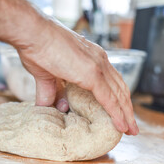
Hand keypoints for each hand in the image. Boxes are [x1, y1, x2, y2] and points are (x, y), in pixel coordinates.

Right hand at [16, 19, 138, 134]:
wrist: (32, 32)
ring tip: (130, 130)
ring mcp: (98, 66)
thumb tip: (54, 107)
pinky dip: (117, 114)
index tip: (122, 113)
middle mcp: (100, 60)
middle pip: (120, 89)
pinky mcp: (92, 74)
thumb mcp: (47, 75)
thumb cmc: (36, 47)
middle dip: (127, 109)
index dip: (118, 98)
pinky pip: (110, 99)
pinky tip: (121, 126)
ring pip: (119, 95)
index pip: (112, 81)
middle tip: (131, 127)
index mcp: (92, 57)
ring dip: (126, 115)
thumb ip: (52, 92)